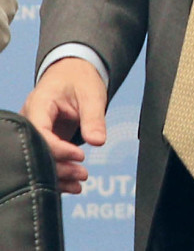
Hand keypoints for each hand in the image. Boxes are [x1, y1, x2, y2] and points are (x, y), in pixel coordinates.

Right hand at [20, 56, 106, 193]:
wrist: (73, 73)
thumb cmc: (80, 80)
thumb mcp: (92, 94)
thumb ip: (94, 117)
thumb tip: (98, 142)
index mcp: (38, 104)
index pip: (40, 133)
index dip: (58, 149)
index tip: (80, 156)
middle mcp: (30, 120)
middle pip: (36, 151)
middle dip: (58, 167)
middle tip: (82, 174)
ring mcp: (33, 131)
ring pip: (39, 159)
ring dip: (58, 174)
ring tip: (80, 181)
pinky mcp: (41, 140)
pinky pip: (45, 159)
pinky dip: (58, 173)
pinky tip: (72, 185)